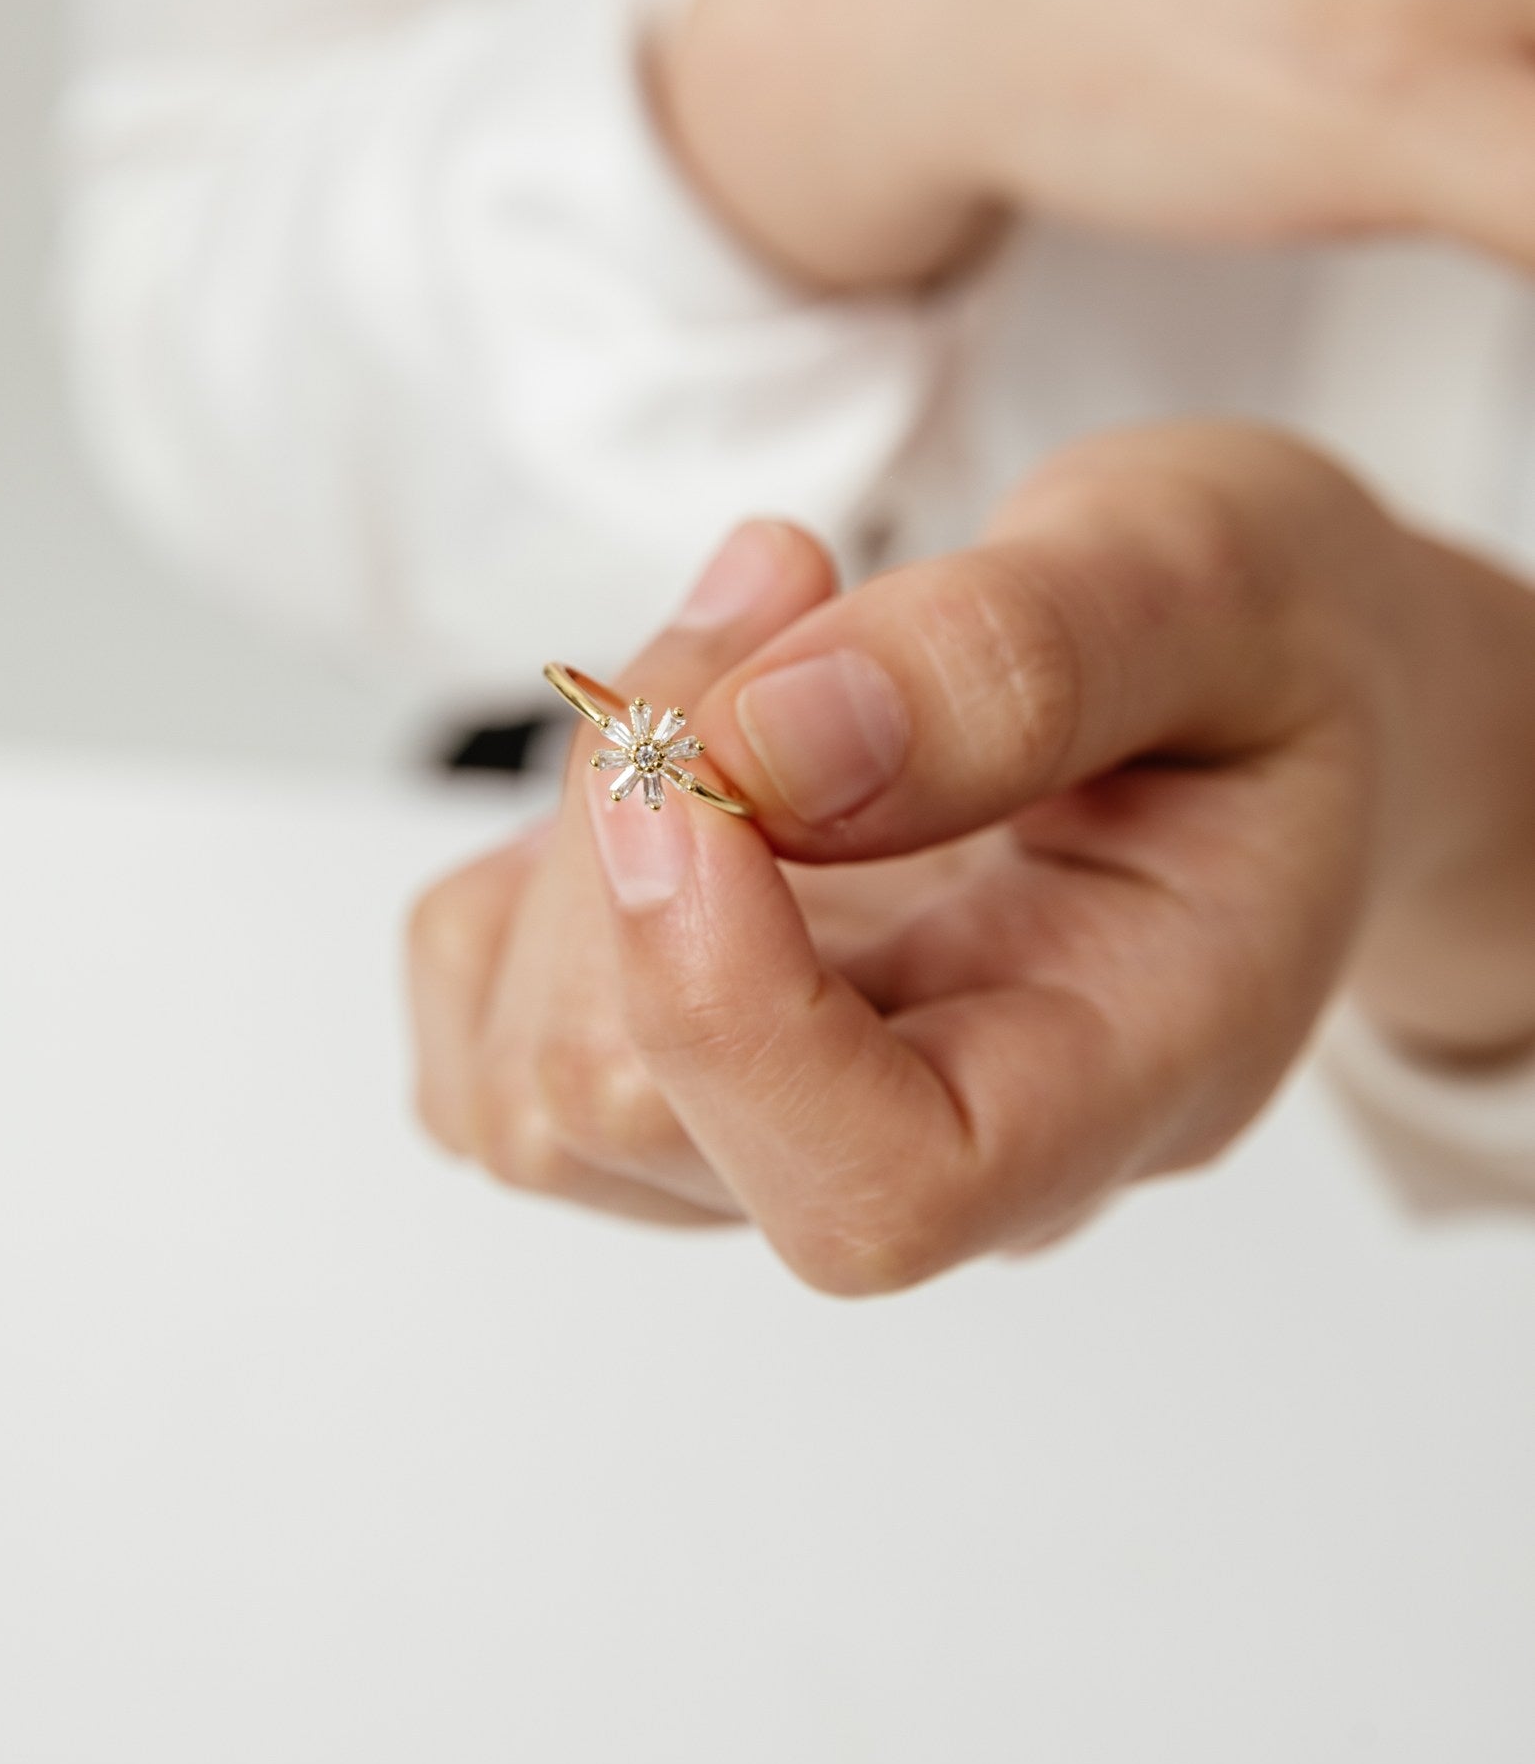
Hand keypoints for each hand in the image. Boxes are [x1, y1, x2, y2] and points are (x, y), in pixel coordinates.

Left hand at [408, 430, 1534, 1291]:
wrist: (1270, 694)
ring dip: (576, 830)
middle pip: (638, 1117)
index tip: (701, 759)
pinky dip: (520, 878)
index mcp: (1129, 1067)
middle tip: (776, 592)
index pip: (879, 1190)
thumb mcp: (1206, 574)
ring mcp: (812, 1122)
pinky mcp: (704, 1070)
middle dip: (629, 824)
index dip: (719, 1001)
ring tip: (751, 642)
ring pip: (534, 1088)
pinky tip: (682, 751)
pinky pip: (492, 1043)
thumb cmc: (1266, 648)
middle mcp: (959, 1142)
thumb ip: (1018, 657)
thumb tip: (764, 750)